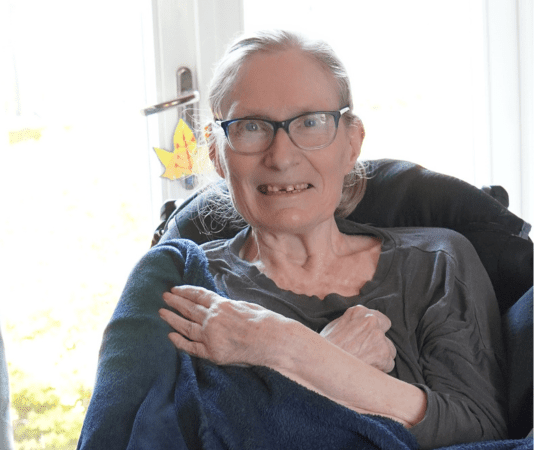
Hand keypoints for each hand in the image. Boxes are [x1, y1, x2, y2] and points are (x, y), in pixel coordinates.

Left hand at [159, 285, 283, 365]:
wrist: (271, 340)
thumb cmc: (264, 322)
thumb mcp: (245, 305)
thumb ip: (229, 305)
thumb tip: (220, 304)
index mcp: (222, 304)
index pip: (198, 295)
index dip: (185, 291)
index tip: (175, 289)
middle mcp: (213, 318)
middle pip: (188, 309)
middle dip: (175, 302)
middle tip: (164, 297)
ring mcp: (210, 336)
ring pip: (185, 326)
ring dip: (172, 319)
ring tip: (161, 313)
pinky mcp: (212, 353)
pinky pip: (191, 347)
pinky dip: (179, 342)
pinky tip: (170, 337)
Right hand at [320, 305, 395, 372]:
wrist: (323, 365)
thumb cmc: (325, 348)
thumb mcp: (335, 326)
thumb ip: (352, 323)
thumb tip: (360, 327)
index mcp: (359, 311)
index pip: (378, 318)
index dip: (373, 331)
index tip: (366, 339)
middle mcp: (371, 320)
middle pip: (385, 333)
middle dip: (378, 343)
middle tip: (365, 353)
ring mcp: (378, 336)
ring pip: (389, 350)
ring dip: (380, 357)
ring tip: (363, 363)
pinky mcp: (383, 353)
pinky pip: (389, 364)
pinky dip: (380, 369)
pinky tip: (365, 370)